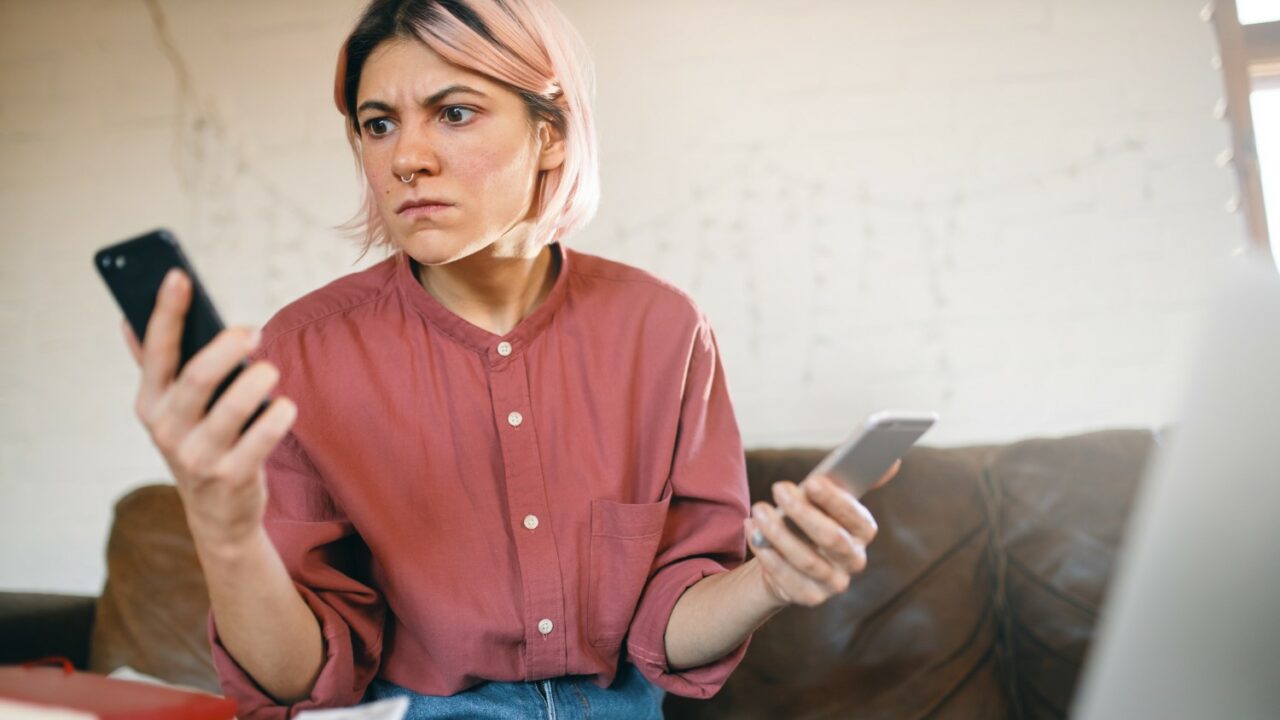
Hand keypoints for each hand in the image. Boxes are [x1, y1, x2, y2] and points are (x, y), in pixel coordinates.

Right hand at [124, 269, 296, 555]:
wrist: (217, 515)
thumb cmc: (199, 442)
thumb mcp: (171, 410)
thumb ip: (156, 367)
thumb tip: (127, 318)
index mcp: (150, 404)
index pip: (156, 352)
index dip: (167, 312)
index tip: (179, 275)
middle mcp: (168, 430)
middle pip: (196, 378)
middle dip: (225, 348)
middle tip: (252, 331)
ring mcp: (199, 457)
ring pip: (232, 408)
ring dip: (257, 381)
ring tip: (271, 370)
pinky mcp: (232, 478)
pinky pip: (260, 441)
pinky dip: (277, 418)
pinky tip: (286, 407)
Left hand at [744, 461, 899, 606]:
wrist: (789, 558)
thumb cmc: (811, 517)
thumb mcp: (827, 498)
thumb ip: (851, 478)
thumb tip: (893, 460)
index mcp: (863, 531)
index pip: (855, 516)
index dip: (834, 499)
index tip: (811, 480)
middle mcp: (854, 559)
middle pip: (831, 539)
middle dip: (803, 512)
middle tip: (778, 488)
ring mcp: (834, 582)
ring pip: (806, 560)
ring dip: (779, 533)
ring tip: (758, 510)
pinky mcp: (811, 597)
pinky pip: (787, 579)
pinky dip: (767, 555)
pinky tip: (753, 533)